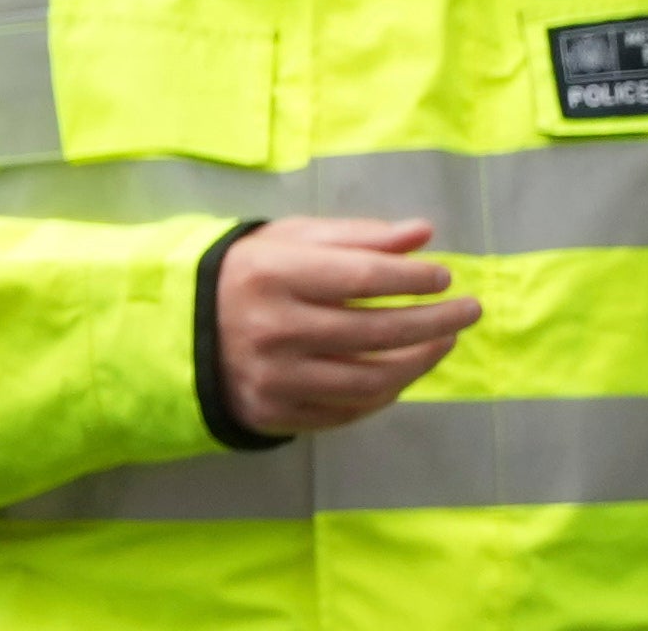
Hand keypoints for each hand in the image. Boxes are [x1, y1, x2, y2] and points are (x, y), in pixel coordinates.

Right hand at [209, 216, 469, 437]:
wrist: (178, 331)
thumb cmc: (249, 273)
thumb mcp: (294, 239)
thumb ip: (358, 236)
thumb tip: (423, 233)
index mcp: (275, 277)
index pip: (363, 278)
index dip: (412, 279)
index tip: (445, 277)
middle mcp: (272, 331)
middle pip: (374, 333)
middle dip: (434, 322)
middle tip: (470, 311)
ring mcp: (270, 379)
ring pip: (365, 381)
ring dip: (417, 363)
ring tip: (444, 341)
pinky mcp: (268, 414)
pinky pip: (340, 413)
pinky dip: (380, 396)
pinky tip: (402, 375)